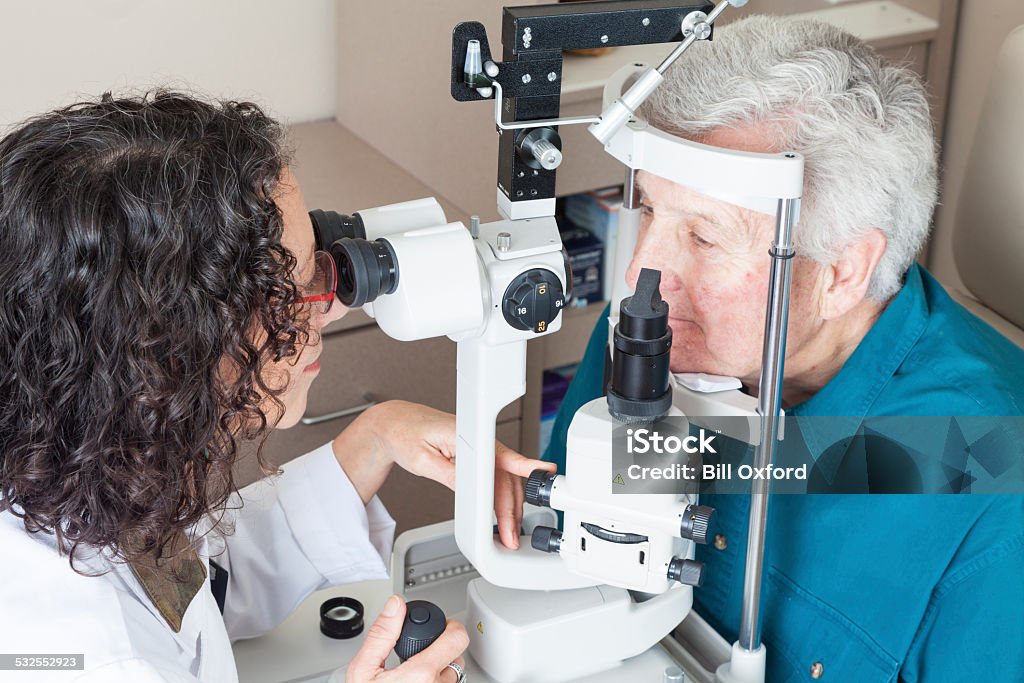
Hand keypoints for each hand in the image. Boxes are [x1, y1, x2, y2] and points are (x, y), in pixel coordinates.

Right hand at [346, 595, 467, 682]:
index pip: (458, 638)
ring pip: (451, 678)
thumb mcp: (363, 670)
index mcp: (421, 675)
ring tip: (415, 678)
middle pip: (456, 657)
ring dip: (438, 673)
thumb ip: (382, 634)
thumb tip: (395, 606)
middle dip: (441, 652)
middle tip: (421, 656)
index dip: (450, 627)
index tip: (442, 627)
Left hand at [347, 400, 555, 548]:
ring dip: (509, 506)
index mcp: (466, 435)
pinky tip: (503, 513)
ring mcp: (479, 448)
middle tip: (510, 536)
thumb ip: (449, 475)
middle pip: (505, 476)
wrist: (396, 424)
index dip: (525, 465)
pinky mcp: (477, 455)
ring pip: (504, 479)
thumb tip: (471, 492)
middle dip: (512, 509)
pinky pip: (496, 477)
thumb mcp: (422, 460)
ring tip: (509, 532)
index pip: (501, 454)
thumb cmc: (405, 434)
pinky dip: (501, 497)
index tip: (544, 472)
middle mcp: (478, 440)